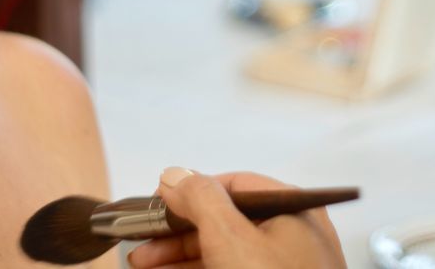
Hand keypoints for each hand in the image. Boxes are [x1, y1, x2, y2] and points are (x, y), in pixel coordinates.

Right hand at [125, 168, 346, 268]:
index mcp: (291, 209)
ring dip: (179, 256)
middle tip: (142, 243)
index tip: (156, 204)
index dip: (190, 192)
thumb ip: (200, 199)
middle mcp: (292, 234)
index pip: (233, 185)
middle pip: (223, 220)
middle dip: (176, 232)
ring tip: (142, 264)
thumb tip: (175, 175)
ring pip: (223, 251)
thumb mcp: (229, 237)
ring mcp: (283, 266)